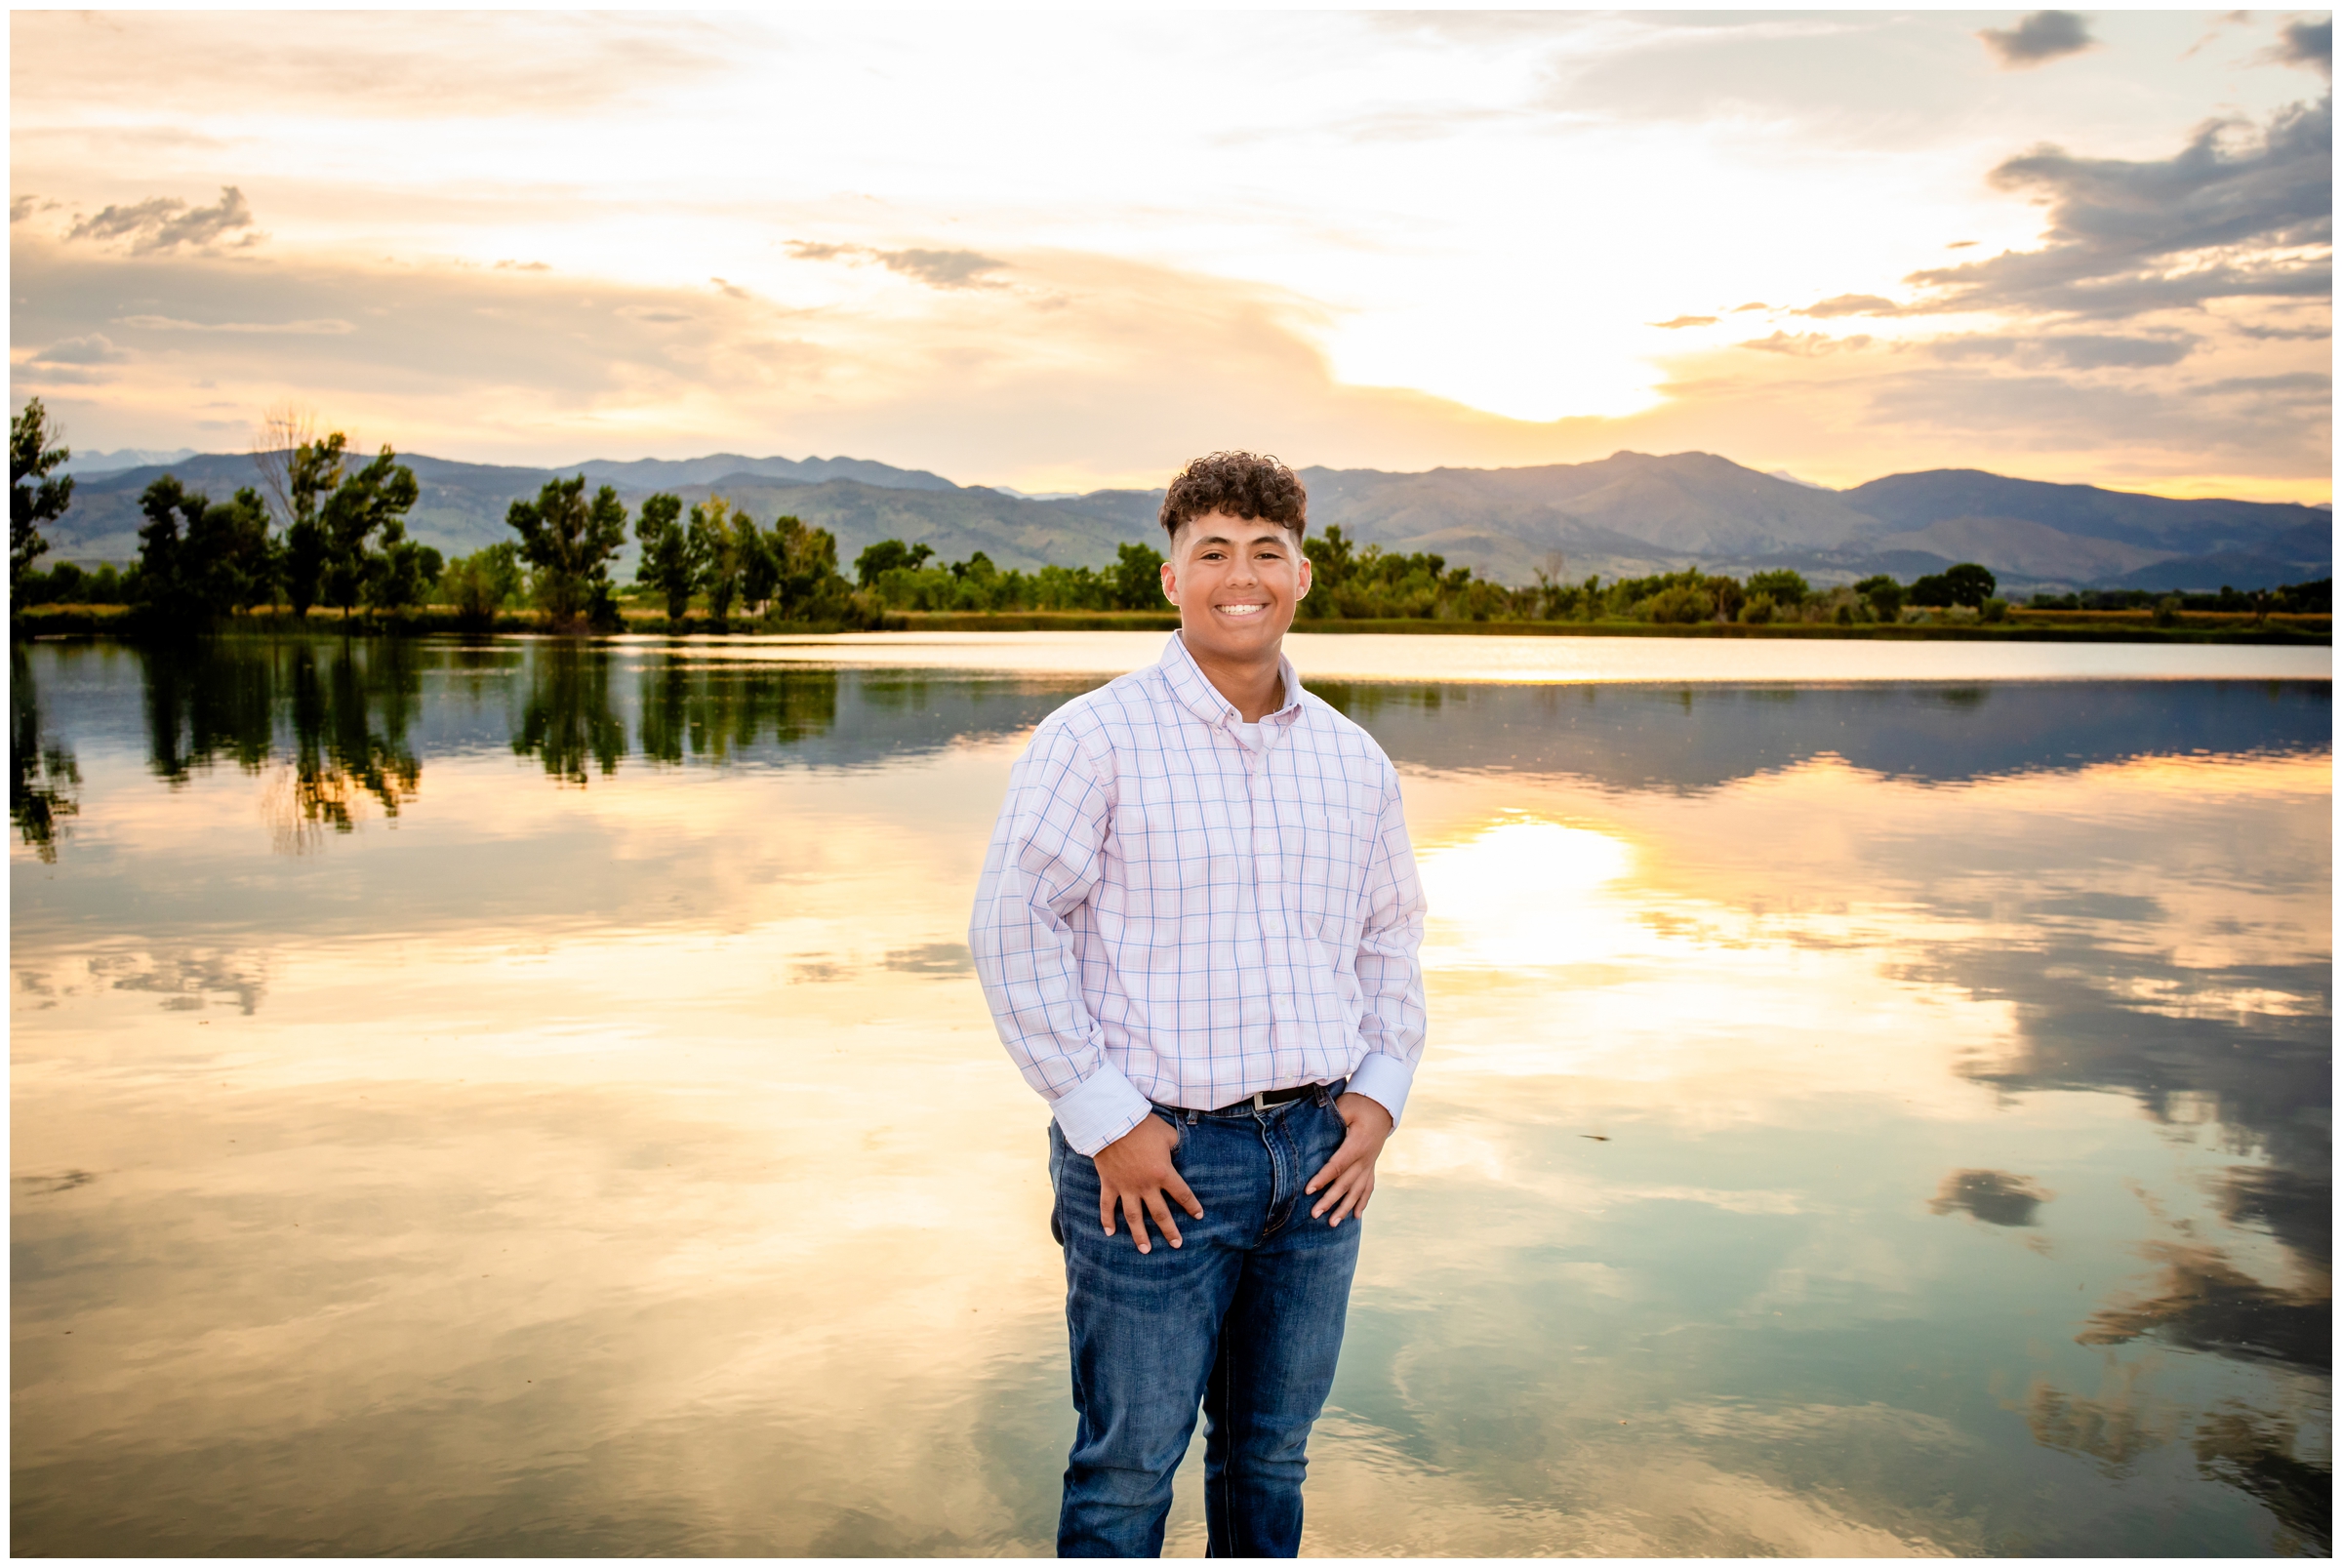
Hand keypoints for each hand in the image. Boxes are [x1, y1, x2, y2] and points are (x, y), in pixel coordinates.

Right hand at [1092, 1115, 1203, 1253]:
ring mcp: (1126, 1187)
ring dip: (1140, 1235)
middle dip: (1170, 1230)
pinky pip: (1107, 1206)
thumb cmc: (1142, 1126)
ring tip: (1145, 1250)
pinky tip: (1109, 1233)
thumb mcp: (1167, 1133)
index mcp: (1163, 1173)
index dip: (1192, 1206)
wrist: (1112, 1122)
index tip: (1199, 1216)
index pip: (1182, 1194)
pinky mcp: (1109, 1184)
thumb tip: (1179, 1149)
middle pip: (1160, 1213)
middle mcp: (1145, 1185)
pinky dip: (1106, 1220)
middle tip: (1177, 1244)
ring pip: (1134, 1217)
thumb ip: (1175, 1145)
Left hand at [1305, 1093, 1392, 1226]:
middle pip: (1346, 1183)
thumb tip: (1312, 1130)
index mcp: (1357, 1144)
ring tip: (1332, 1223)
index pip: (1337, 1165)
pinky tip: (1356, 1216)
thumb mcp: (1344, 1106)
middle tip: (1314, 1214)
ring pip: (1357, 1190)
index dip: (1322, 1178)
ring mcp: (1370, 1163)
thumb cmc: (1360, 1103)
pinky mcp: (1371, 1165)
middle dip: (1330, 1200)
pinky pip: (1368, 1187)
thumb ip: (1331, 1119)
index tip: (1308, 1190)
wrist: (1382, 1104)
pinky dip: (1362, 1202)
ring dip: (1345, 1208)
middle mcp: (1366, 1158)